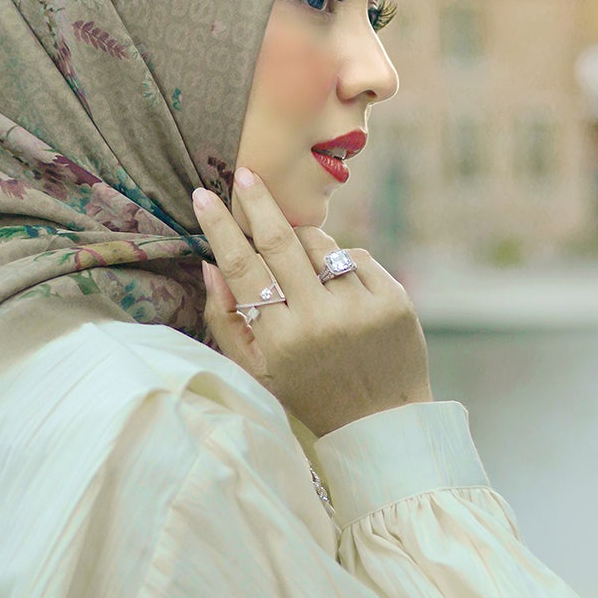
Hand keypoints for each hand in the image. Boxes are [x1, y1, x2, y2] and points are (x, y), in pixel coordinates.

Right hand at [194, 168, 430, 438]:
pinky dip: (341, 264)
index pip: (244, 270)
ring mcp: (361, 308)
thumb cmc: (309, 395)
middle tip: (244, 174)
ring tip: (301, 267)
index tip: (203, 196)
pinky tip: (339, 292)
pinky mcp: (394, 300)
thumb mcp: (257, 371)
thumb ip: (227, 321)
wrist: (381, 423)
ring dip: (304, 241)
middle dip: (258, 203)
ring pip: (321, 245)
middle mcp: (321, 320)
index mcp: (281, 340)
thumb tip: (210, 266)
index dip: (220, 229)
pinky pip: (355, 257)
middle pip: (281, 242)